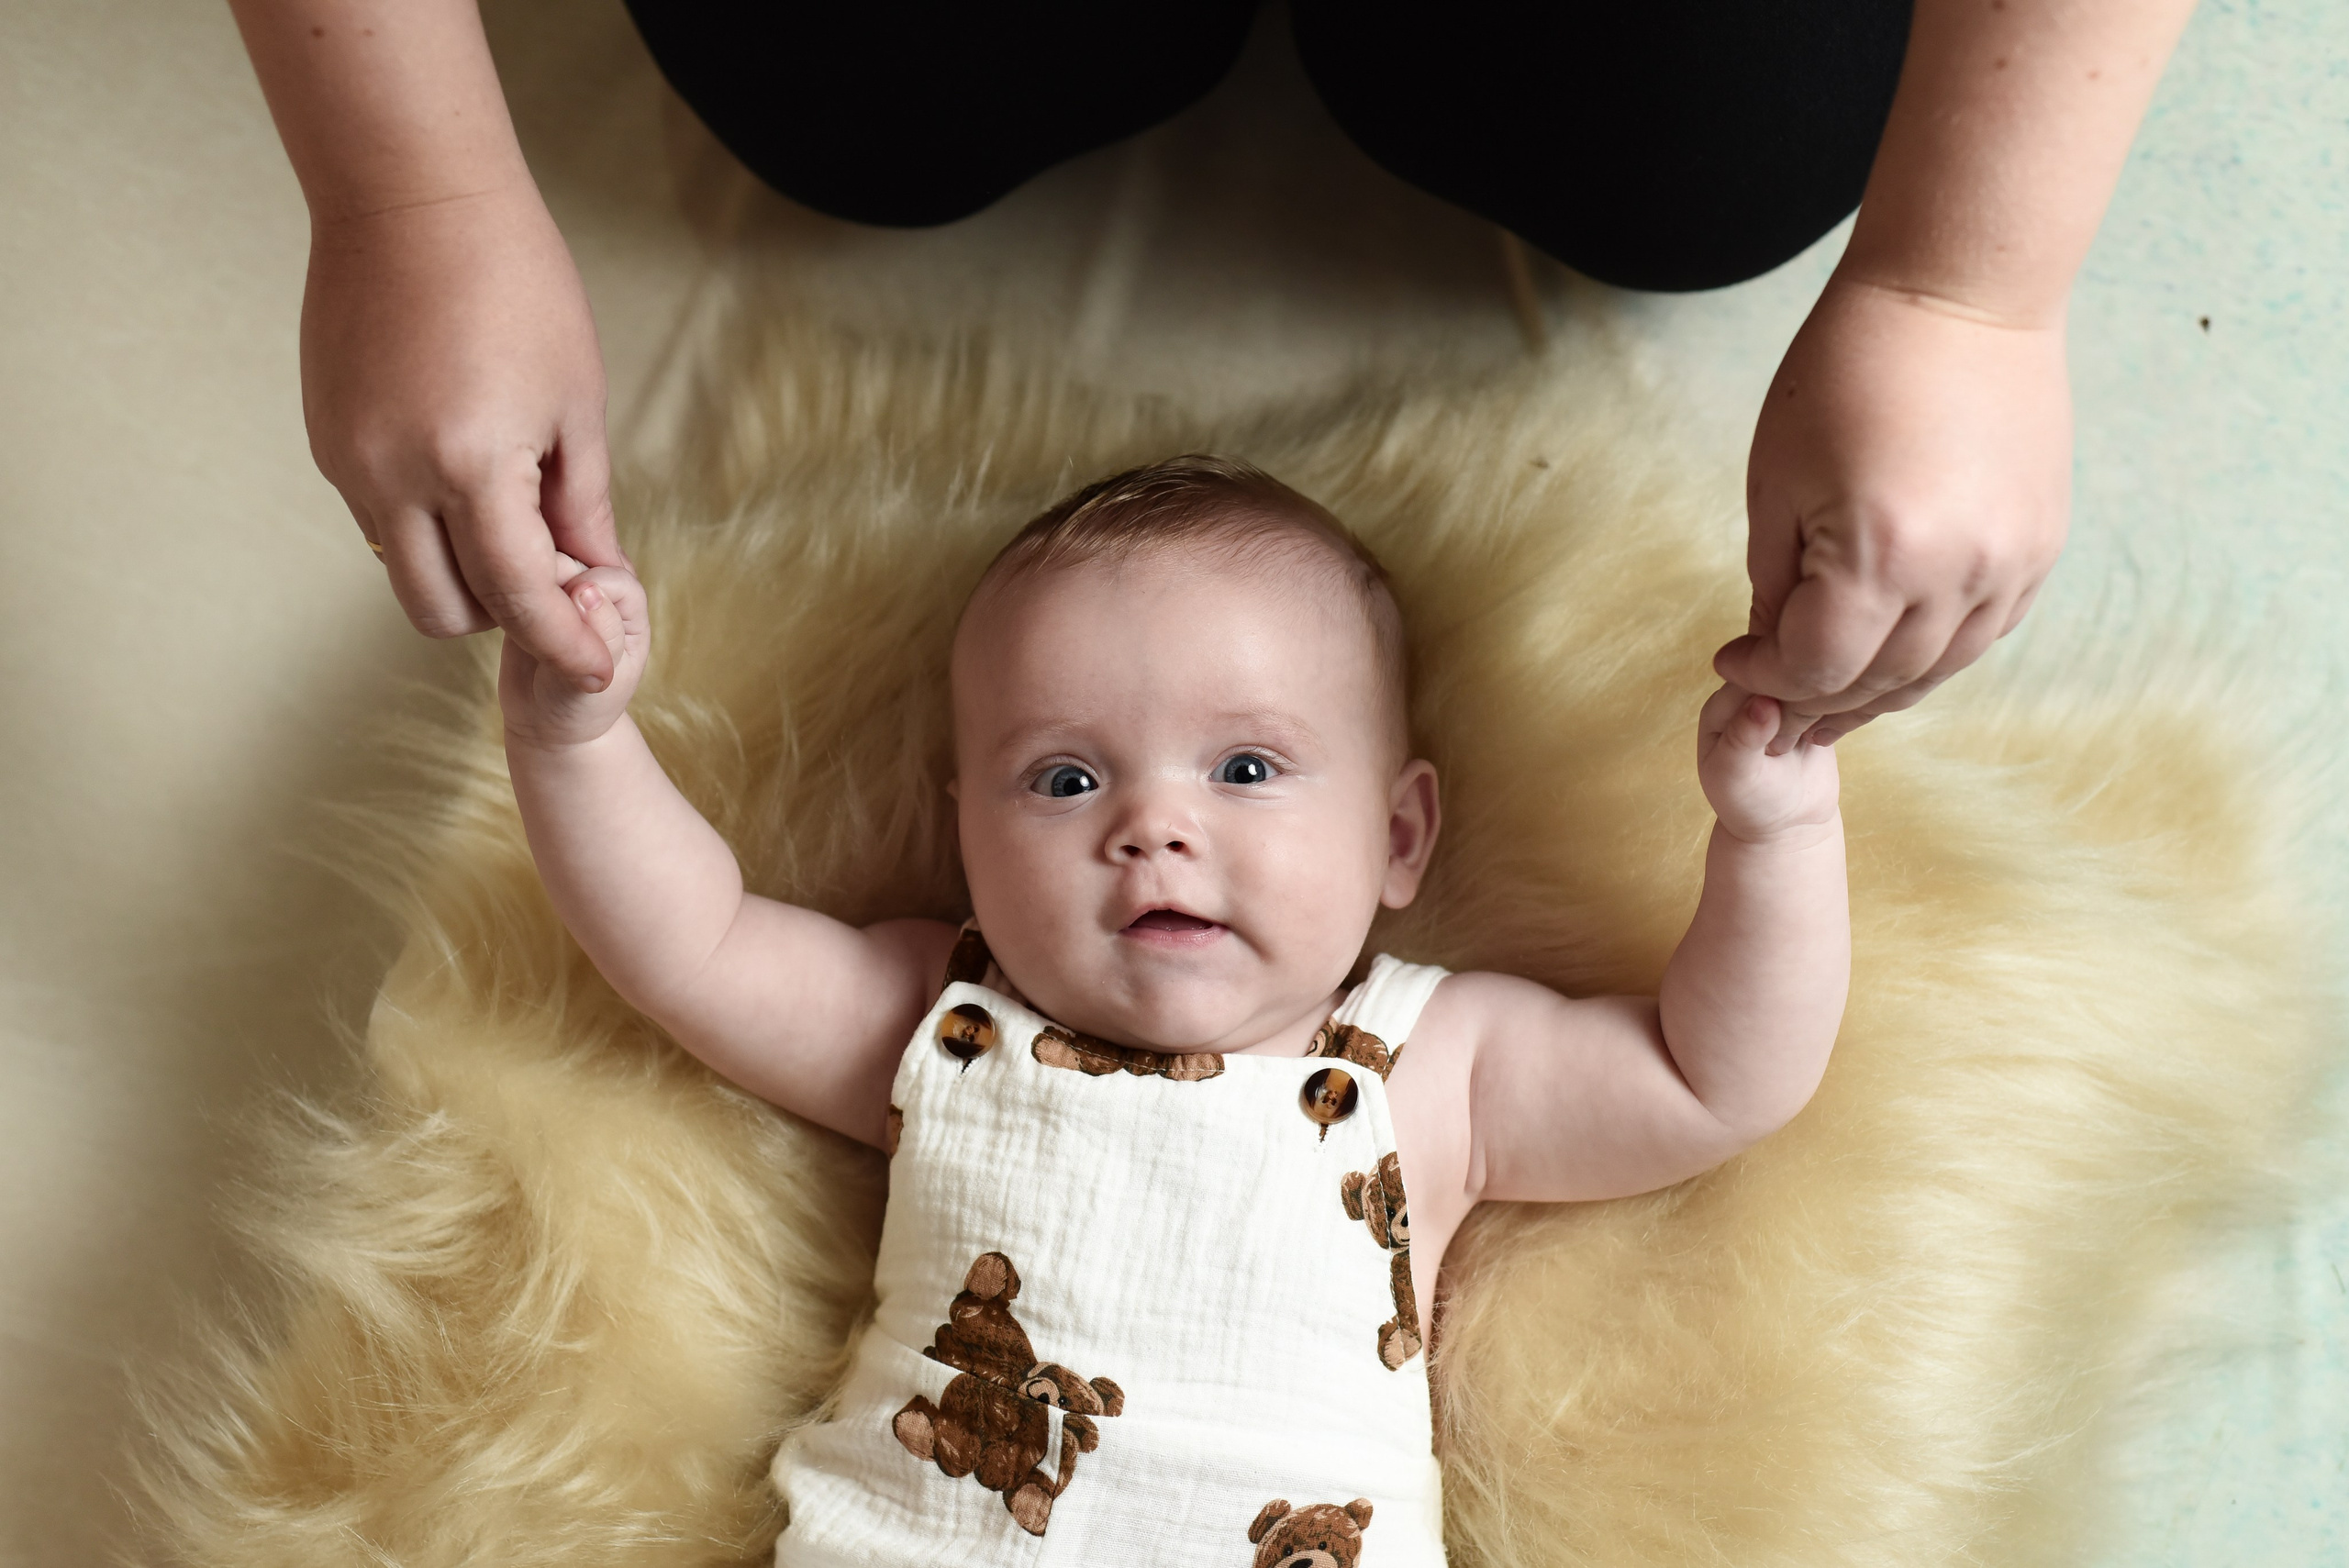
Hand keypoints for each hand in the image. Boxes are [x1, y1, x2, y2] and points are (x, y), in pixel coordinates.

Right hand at [303, 182, 625, 689]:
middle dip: (504, 616)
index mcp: (469, 465)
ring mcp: (347, 461)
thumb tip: (598, 576)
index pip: (517, 597)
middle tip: (554, 572)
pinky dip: (425, 524)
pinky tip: (466, 472)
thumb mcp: (575, 401)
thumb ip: (583, 502)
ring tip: (514, 512)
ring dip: (461, 571)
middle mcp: (392, 476)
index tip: (595, 669)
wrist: (411, 198)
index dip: (563, 643)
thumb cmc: (516, 284)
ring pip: (402, 570)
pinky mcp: (325, 441)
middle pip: (443, 612)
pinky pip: (377, 519)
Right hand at [498, 558, 647, 748]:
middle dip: (552, 586)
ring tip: (522, 627)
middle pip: (573, 558)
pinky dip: (500, 586)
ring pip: (537, 557)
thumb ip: (601, 634)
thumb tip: (586, 588)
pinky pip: (507, 568)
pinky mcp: (523, 586)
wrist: (545, 722)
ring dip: (523, 584)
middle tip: (538, 628)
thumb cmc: (584, 704)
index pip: (610, 576)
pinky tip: (502, 615)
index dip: (588, 593)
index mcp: (628, 603)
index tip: (568, 629)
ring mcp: (559, 582)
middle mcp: (596, 585)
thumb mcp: (601, 680)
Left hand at [1697, 683, 1839, 845]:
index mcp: (1722, 704)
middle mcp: (1752, 694)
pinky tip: (1824, 740)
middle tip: (1797, 738)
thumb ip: (1743, 739)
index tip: (1779, 725)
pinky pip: (1836, 691)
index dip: (1771, 692)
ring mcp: (1786, 698)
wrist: (1787, 824)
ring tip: (1808, 742)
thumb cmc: (1750, 803)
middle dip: (1799, 696)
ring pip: (1812, 675)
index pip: (1750, 674)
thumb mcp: (1735, 776)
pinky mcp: (1816, 706)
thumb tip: (1763, 701)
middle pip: (1784, 667)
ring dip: (1821, 704)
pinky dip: (1841, 708)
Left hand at [1714, 273, 2070, 751]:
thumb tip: (1772, 651)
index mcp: (1880, 554)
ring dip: (1879, 688)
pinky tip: (1894, 647)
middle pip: (1880, 681)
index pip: (1816, 668)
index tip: (1734, 660)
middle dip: (1816, 696)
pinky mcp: (2041, 547)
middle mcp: (1958, 572)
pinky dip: (1935, 653)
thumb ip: (1774, 583)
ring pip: (1939, 669)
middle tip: (1775, 692)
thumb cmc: (1847, 373)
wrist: (1960, 297)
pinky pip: (1985, 633)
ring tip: (1830, 686)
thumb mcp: (1776, 482)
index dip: (1765, 677)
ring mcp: (2011, 564)